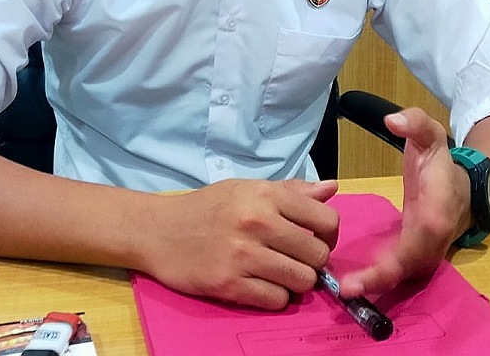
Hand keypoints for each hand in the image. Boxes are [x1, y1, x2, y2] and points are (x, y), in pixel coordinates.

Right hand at [140, 178, 338, 309]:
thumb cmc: (207, 208)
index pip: (327, 220)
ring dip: (294, 282)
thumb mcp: (247, 189)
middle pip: (318, 255)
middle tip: (294, 260)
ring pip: (302, 281)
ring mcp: (243, 254)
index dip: (328, 235)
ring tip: (278, 273)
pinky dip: (274, 297)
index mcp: (265, 195)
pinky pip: (276, 300)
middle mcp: (257, 222)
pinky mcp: (229, 283)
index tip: (315, 240)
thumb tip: (331, 190)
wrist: (159, 231)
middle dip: (312, 262)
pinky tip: (260, 284)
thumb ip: (291, 191)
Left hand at [338, 107, 469, 297]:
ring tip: (343, 289)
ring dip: (375, 285)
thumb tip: (393, 120)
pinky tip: (351, 283)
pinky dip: (376, 280)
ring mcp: (427, 252)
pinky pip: (397, 272)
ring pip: (401, 275)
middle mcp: (434, 240)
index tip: (370, 270)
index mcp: (437, 212)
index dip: (394, 260)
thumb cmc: (442, 163)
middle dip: (377, 280)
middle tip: (344, 289)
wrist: (464, 190)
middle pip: (407, 267)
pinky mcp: (416, 257)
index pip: (419, 239)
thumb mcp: (432, 136)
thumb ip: (416, 122)